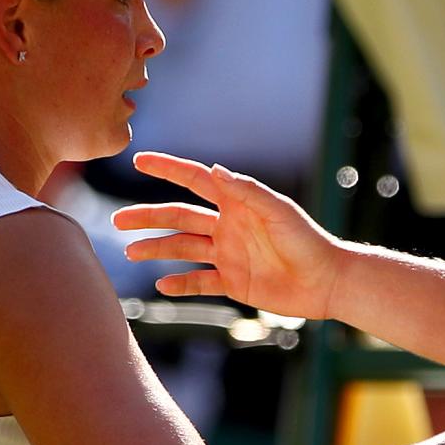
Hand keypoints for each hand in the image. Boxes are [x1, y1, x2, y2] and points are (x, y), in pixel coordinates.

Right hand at [116, 154, 347, 317]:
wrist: (326, 281)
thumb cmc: (307, 241)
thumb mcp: (278, 211)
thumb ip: (246, 190)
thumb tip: (214, 169)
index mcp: (237, 204)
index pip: (195, 181)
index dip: (168, 169)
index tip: (139, 160)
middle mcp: (227, 227)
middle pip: (178, 217)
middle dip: (148, 217)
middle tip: (118, 221)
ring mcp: (228, 255)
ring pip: (183, 248)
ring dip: (157, 249)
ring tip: (130, 252)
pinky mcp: (233, 282)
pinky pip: (200, 282)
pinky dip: (181, 284)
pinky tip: (162, 285)